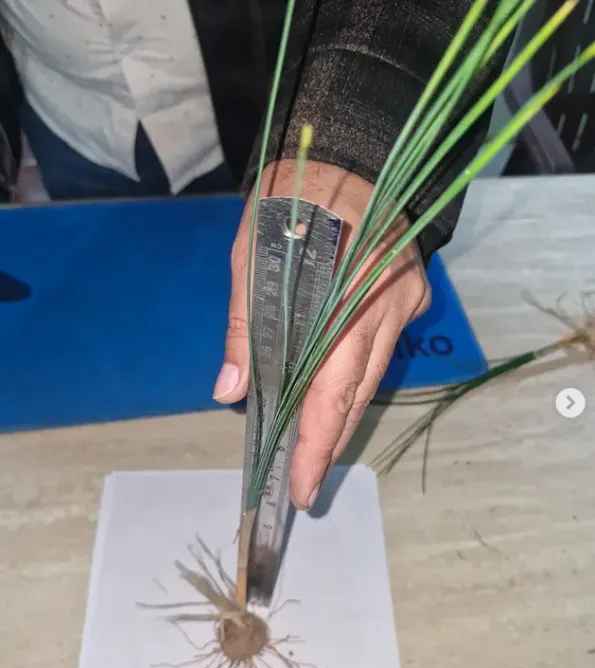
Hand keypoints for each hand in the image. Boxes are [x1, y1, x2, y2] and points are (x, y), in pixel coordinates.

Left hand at [214, 159, 429, 508]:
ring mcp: (404, 303)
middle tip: (306, 484)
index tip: (302, 487)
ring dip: (343, 414)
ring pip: (373, 376)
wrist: (354, 149)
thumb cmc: (293, 198)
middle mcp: (383, 311)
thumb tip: (231, 389)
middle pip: (357, 395)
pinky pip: (383, 347)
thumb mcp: (252, 254)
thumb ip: (246, 324)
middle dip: (329, 443)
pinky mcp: (412, 294)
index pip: (330, 392)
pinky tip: (335, 389)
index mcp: (342, 302)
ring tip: (316, 450)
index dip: (316, 445)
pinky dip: (357, 372)